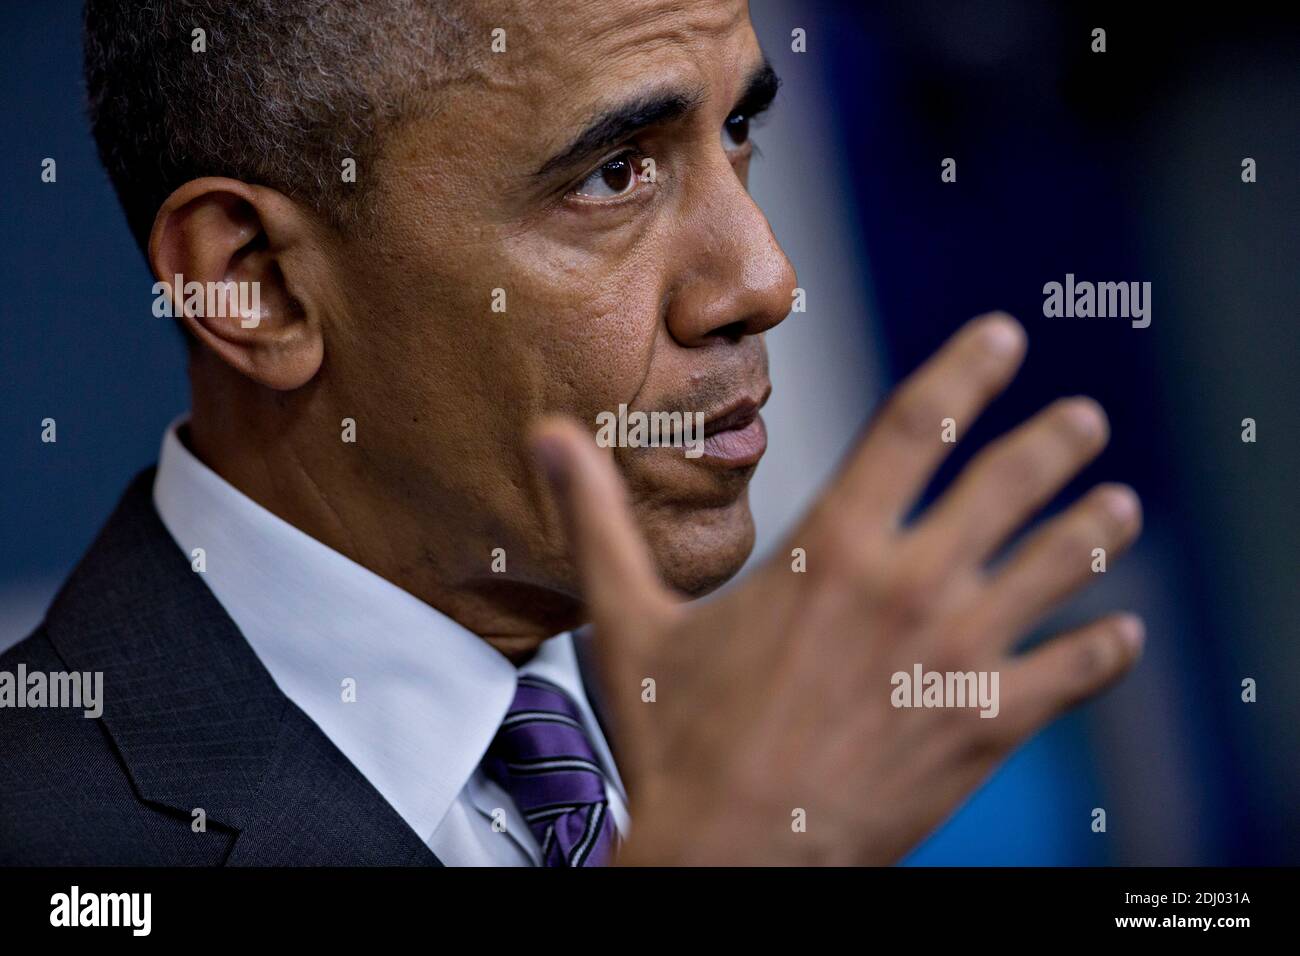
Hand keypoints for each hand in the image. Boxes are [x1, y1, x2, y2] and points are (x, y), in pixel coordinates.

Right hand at [531, 312, 1143, 864]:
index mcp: (830, 549)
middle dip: (1052, 441)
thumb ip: (599, 519)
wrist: (731, 858)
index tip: (1005, 336)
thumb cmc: (676, 742)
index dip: (967, 371)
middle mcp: (908, 587)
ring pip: (1055, 570)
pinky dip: (1104, 651)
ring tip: (1120, 505)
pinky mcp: (983, 727)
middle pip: (1004, 485)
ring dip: (1093, 530)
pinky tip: (1124, 635)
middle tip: (1083, 418)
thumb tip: (549, 436)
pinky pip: (1070, 676)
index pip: (915, 426)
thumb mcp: (629, 618)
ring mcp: (955, 657)